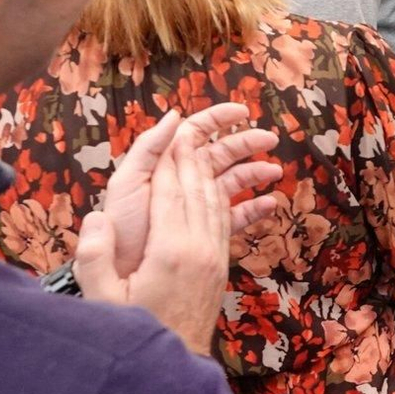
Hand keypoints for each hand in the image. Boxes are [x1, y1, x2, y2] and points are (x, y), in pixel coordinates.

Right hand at [77, 114, 253, 353]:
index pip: (170, 194)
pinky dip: (220, 199)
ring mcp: (214, 259)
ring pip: (215, 204)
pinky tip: (215, 188)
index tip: (171, 131)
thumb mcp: (104, 301)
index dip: (170, 161)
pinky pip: (223, 223)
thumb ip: (96, 258)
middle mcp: (199, 250)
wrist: (176, 371)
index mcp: (170, 252)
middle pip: (197, 191)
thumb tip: (94, 217)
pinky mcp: (220, 269)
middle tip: (188, 127)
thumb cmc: (135, 334)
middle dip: (192, 157)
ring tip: (203, 148)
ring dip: (209, 173)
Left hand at [99, 105, 282, 277]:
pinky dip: (252, 210)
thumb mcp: (127, 184)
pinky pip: (233, 217)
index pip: (194, 133)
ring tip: (274, 171)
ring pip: (230, 182)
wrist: (120, 281)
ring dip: (253, 173)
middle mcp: (181, 183)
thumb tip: (175, 115)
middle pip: (219, 154)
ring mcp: (194, 209)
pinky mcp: (204, 234)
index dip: (218, 119)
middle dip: (245, 142)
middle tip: (270, 138)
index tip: (243, 112)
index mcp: (163, 166)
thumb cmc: (122, 232)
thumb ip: (148, 148)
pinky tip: (268, 205)